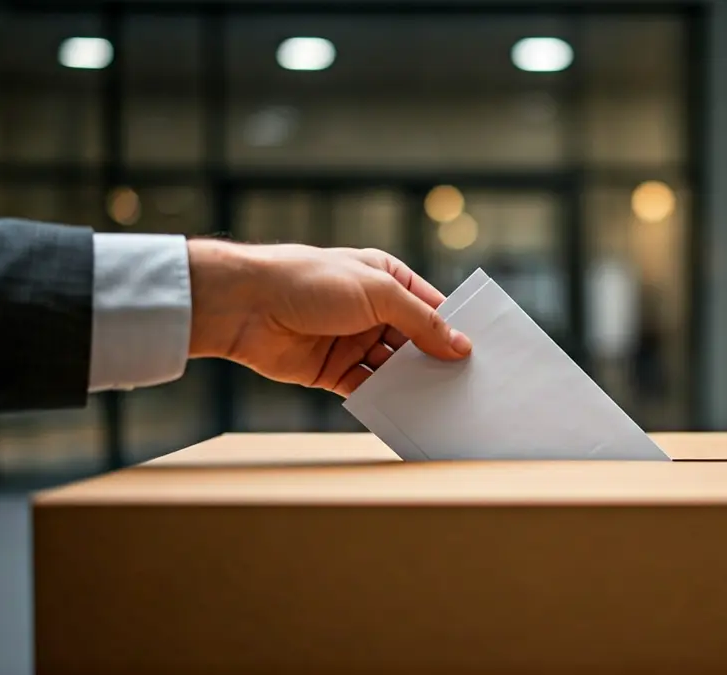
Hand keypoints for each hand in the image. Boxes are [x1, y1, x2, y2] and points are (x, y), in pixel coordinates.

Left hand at [186, 239, 471, 396]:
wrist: (245, 306)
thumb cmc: (310, 281)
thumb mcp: (379, 293)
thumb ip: (422, 322)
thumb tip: (461, 346)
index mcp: (386, 280)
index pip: (432, 308)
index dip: (455, 331)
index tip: (481, 356)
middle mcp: (372, 311)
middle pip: (416, 342)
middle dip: (438, 363)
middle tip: (469, 387)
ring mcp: (352, 342)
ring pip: (394, 370)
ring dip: (414, 385)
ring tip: (445, 405)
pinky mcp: (332, 372)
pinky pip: (367, 390)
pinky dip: (385, 402)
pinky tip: (407, 414)